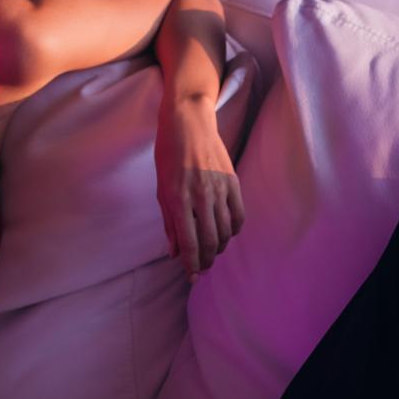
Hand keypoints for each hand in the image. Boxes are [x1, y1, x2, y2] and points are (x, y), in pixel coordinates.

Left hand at [156, 102, 242, 279]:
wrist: (188, 121)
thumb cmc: (168, 154)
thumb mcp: (161, 188)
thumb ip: (169, 222)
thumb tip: (175, 252)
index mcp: (178, 198)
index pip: (189, 242)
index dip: (191, 264)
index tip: (192, 277)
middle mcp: (201, 195)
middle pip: (210, 241)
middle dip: (206, 261)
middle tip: (202, 270)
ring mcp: (220, 187)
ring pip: (225, 231)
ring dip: (219, 248)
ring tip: (212, 254)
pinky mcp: (233, 181)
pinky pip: (238, 215)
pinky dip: (233, 231)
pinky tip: (225, 235)